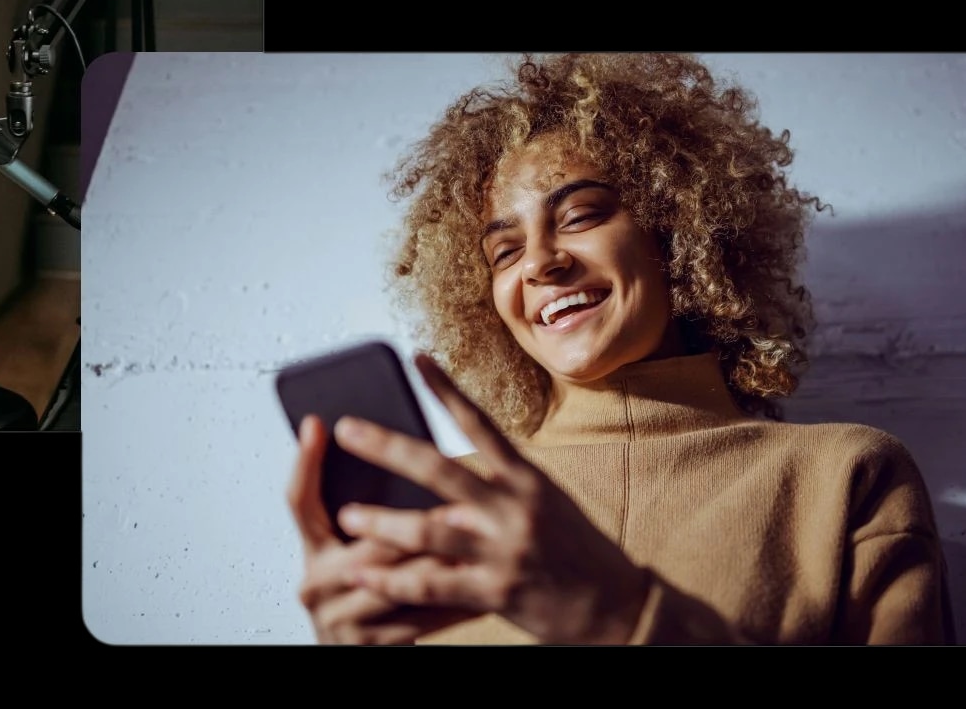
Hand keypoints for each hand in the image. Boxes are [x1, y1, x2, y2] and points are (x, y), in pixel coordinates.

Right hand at [290, 414, 473, 642]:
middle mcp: (314, 584)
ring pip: (399, 579)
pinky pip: (420, 617)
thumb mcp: (351, 556)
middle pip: (367, 542)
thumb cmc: (365, 597)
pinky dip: (457, 601)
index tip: (319, 424)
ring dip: (446, 559)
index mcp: (310, 553)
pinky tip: (486, 587)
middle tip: (459, 499)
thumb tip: (398, 459)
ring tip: (481, 540)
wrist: (360, 654)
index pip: (299, 501)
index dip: (305, 462)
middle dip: (417, 521)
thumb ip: (366, 523)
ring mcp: (338, 618)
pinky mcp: (367, 645)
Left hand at [333, 353, 653, 643]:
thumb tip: (446, 468)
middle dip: (387, 447)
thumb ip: (500, 487)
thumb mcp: (547, 505)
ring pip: (428, 530)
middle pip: (440, 469)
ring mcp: (504, 550)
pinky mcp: (496, 591)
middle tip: (346, 429)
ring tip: (345, 515)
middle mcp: (515, 508)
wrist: (619, 608)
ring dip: (381, 521)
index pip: (481, 423)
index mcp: (528, 479)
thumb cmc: (577, 552)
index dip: (446, 390)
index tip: (416, 358)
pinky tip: (362, 574)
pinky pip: (432, 583)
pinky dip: (392, 580)